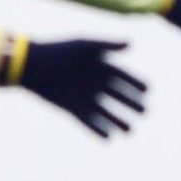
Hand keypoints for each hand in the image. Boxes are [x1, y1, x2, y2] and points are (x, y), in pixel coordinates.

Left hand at [3, 38, 147, 137]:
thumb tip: (131, 43)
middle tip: (144, 112)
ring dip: (118, 121)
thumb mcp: (84, 45)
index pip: (125, 77)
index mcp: (101, 66)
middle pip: (119, 96)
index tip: (148, 91)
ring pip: (107, 112)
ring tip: (130, 131)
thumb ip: (108, 44)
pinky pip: (89, 122)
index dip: (137, 84)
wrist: (32, 65)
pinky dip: (98, 130)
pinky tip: (109, 137)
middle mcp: (96, 83)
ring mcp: (85, 97)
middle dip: (132, 104)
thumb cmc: (59, 51)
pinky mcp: (73, 109)